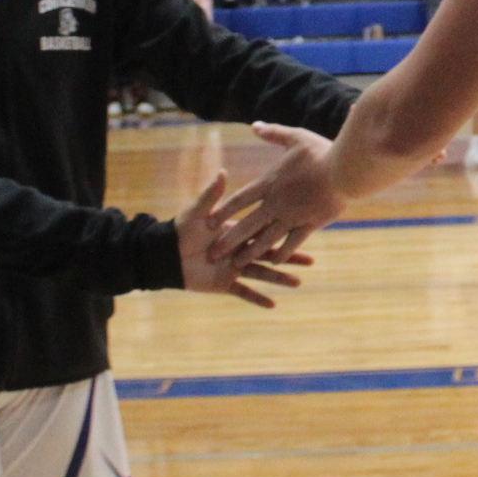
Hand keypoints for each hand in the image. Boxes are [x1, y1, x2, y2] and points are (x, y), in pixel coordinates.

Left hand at [174, 170, 315, 307]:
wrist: (165, 254)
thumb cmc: (181, 229)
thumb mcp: (199, 211)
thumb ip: (212, 194)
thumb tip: (222, 172)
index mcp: (238, 233)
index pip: (265, 231)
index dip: (283, 231)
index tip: (302, 227)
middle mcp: (240, 251)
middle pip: (270, 253)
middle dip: (290, 257)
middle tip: (311, 260)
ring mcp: (234, 269)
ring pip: (261, 274)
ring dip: (279, 279)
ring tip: (297, 283)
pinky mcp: (224, 284)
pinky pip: (244, 293)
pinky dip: (257, 299)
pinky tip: (273, 305)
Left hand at [211, 123, 345, 264]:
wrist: (346, 171)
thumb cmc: (322, 151)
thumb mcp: (296, 137)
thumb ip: (274, 133)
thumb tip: (254, 125)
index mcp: (270, 182)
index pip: (239, 199)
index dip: (223, 212)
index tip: (209, 223)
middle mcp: (277, 203)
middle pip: (247, 225)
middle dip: (228, 241)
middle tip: (212, 254)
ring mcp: (293, 216)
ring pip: (266, 239)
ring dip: (250, 252)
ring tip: (237, 264)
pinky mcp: (310, 225)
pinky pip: (292, 243)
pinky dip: (283, 253)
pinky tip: (275, 262)